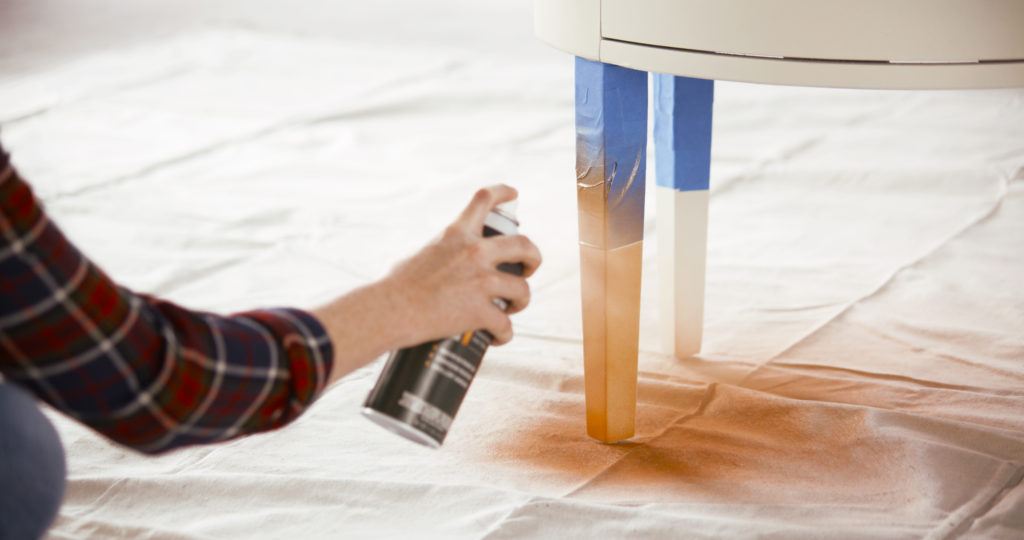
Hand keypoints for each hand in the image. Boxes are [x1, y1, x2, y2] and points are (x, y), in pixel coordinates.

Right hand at [381, 184, 541, 345]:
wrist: (388, 312)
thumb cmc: (393, 288)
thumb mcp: (416, 255)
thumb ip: (436, 252)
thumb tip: (440, 262)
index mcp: (455, 234)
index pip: (483, 199)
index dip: (503, 192)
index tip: (513, 193)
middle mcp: (473, 252)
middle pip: (524, 245)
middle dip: (533, 257)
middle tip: (528, 268)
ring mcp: (480, 282)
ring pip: (522, 288)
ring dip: (521, 300)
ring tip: (511, 308)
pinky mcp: (480, 311)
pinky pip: (506, 325)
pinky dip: (504, 334)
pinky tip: (497, 337)